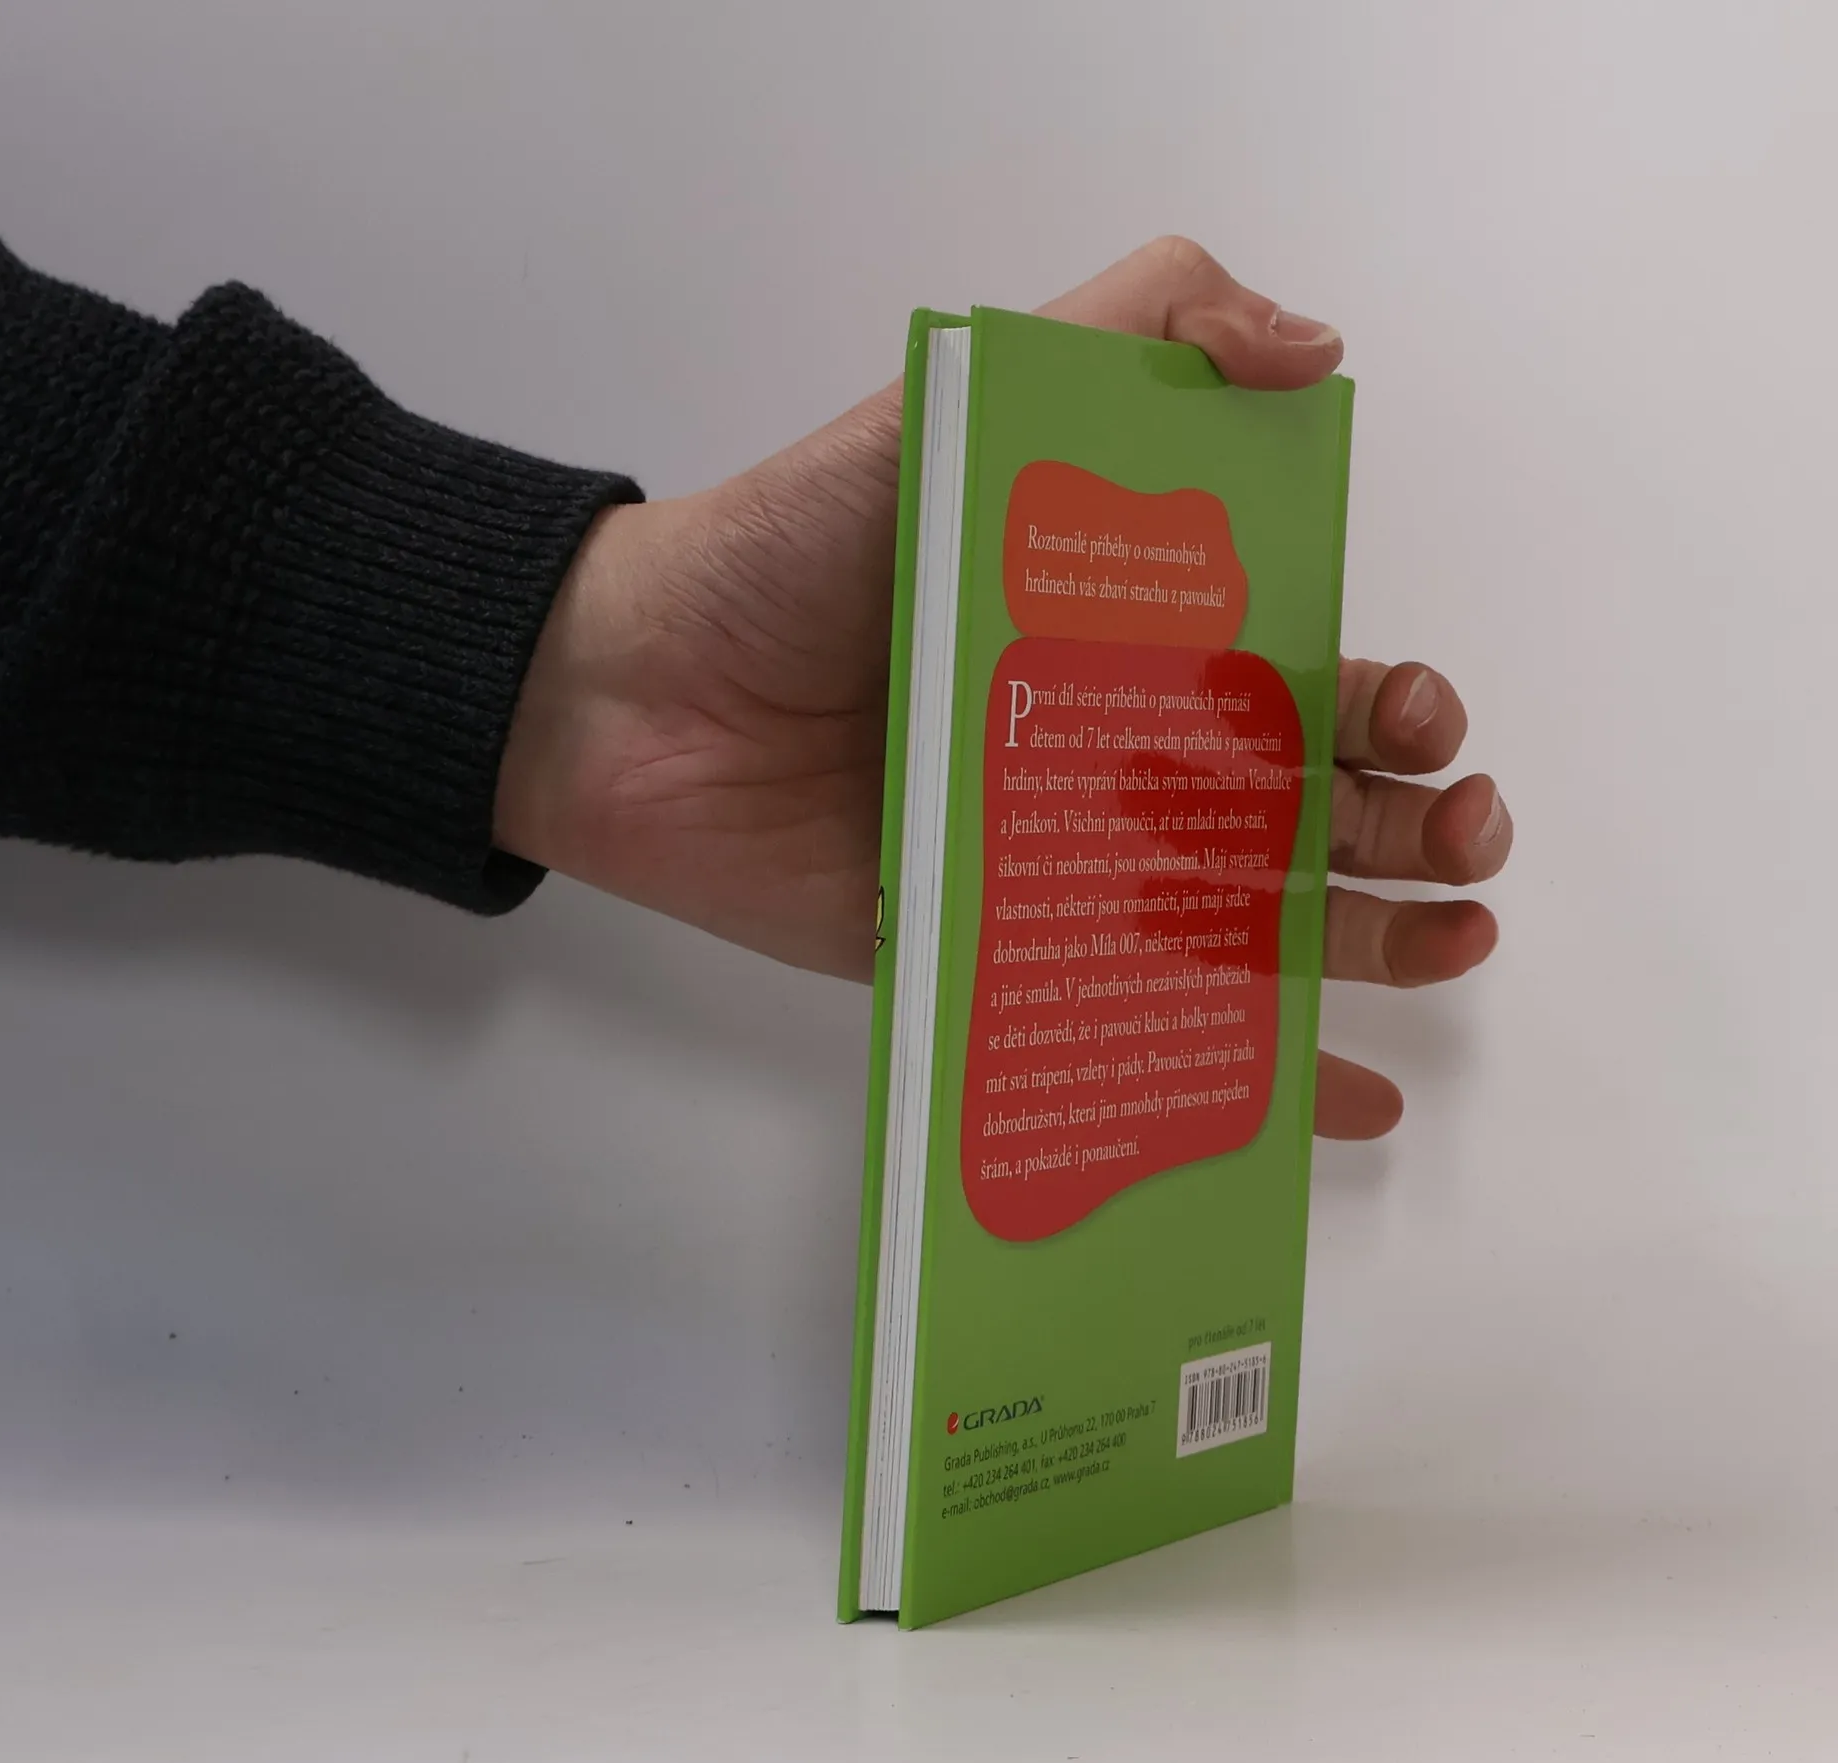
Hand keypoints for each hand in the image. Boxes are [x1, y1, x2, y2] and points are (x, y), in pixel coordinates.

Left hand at [495, 238, 1509, 1138]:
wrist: (628, 695)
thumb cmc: (797, 548)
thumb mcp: (968, 401)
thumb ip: (1134, 332)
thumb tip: (1319, 351)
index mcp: (1131, 636)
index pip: (1305, 675)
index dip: (1388, 700)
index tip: (1415, 717)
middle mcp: (1116, 756)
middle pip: (1306, 804)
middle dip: (1413, 821)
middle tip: (1463, 839)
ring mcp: (1066, 868)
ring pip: (1257, 915)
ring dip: (1377, 936)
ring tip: (1456, 938)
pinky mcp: (1002, 959)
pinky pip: (1142, 1020)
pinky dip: (1250, 1067)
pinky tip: (1346, 1101)